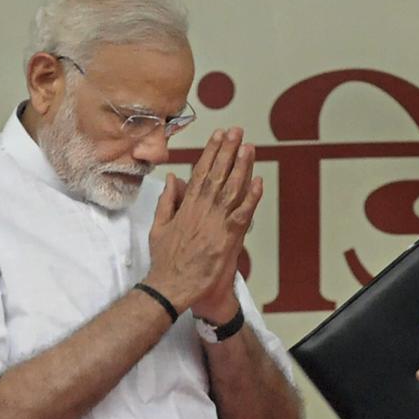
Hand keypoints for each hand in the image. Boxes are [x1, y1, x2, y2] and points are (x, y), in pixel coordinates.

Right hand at [144, 127, 262, 320]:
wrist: (171, 286)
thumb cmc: (166, 261)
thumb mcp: (159, 226)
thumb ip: (166, 201)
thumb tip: (172, 179)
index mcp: (186, 206)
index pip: (201, 172)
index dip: (211, 152)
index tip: (219, 135)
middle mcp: (202, 210)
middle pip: (218, 174)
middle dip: (228, 150)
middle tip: (237, 131)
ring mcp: (216, 223)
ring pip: (232, 189)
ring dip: (241, 166)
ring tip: (249, 147)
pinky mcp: (228, 238)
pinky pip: (243, 213)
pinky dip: (251, 197)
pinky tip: (258, 181)